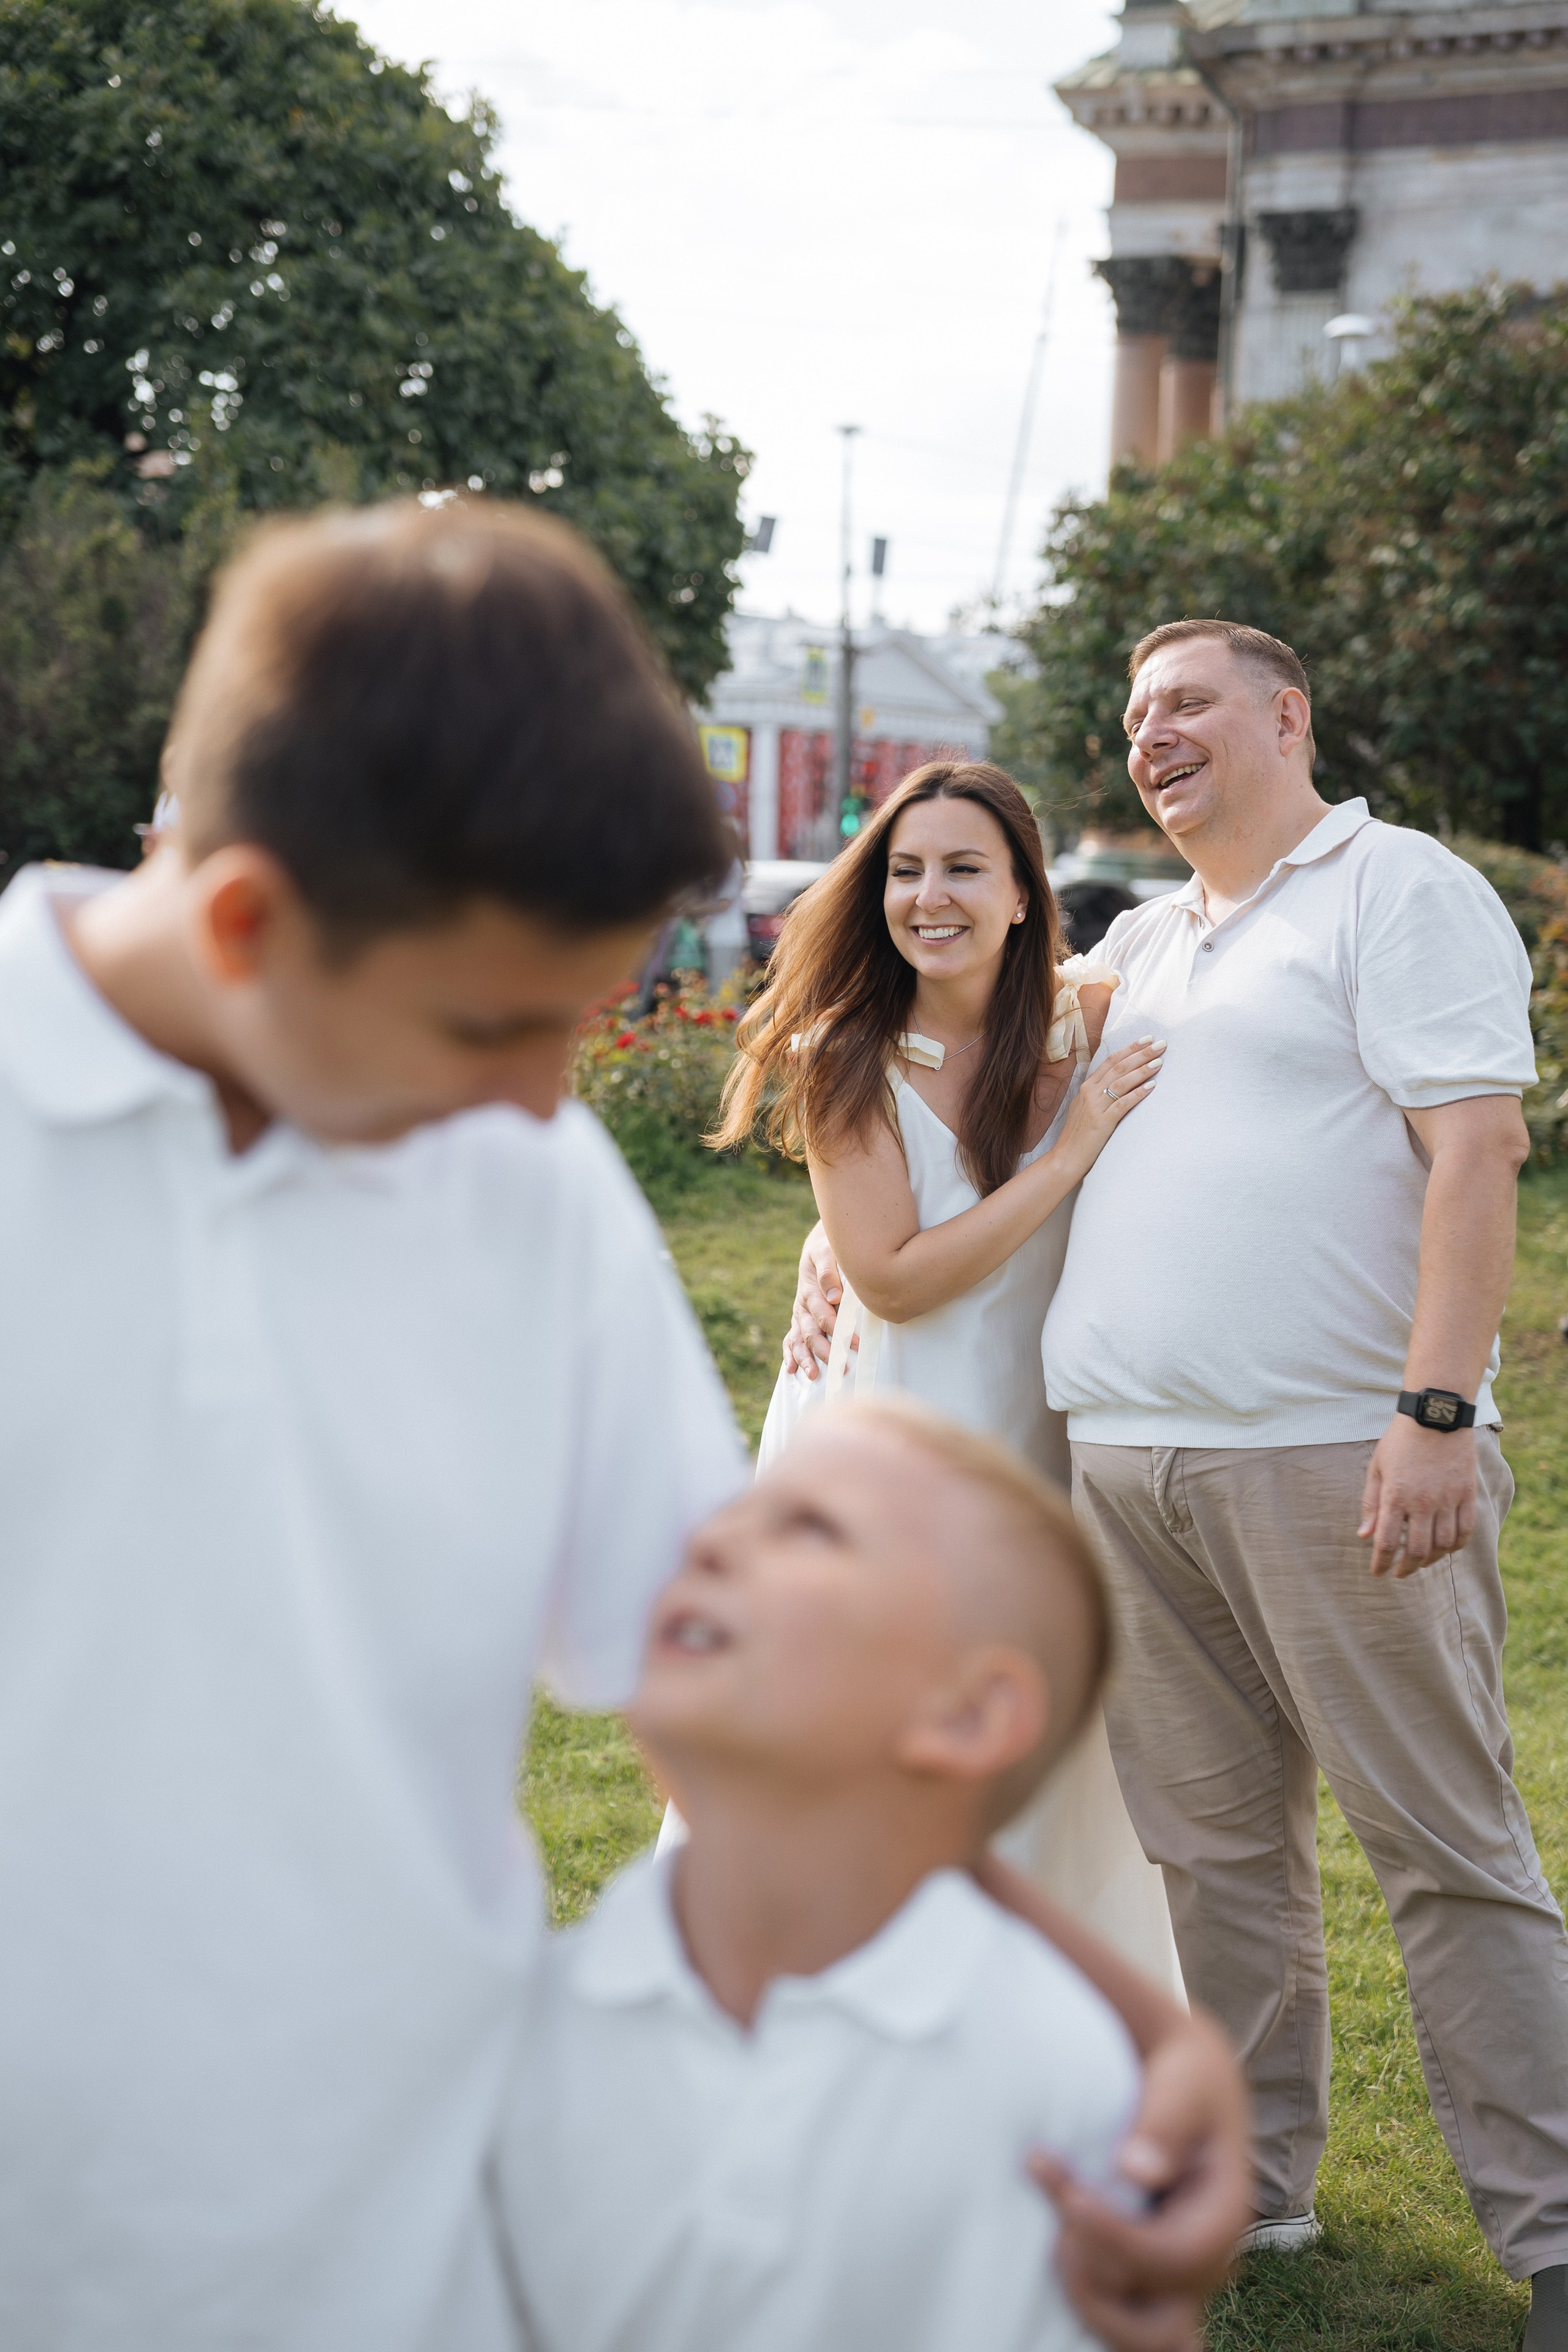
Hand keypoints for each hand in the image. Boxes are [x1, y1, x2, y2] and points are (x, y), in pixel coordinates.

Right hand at [782, 1223, 847, 1379]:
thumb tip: (833, 1296)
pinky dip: (790, 1355)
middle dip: (824, 1350)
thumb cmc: (828, 1249)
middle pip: (810, 1331)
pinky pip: (791, 1339)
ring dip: (805, 1358)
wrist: (819, 1247)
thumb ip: (828, 1271)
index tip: (855, 1343)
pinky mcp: (799, 1320)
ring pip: (799, 1339)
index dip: (837, 1328)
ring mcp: (799, 1314)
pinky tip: (791, 1370)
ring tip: (814, 1375)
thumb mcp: (826, 1251)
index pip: (822, 1313)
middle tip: (841, 1366)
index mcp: (809, 1288)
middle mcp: (802, 1304)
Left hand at [1032, 2010, 1250, 2351]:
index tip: (1066, 2194)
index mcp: (1226, 2216)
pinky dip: (1103, 2319)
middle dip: (1094, 2273)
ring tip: (1052, 2234)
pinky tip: (1082, 2297)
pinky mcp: (1153, 2280)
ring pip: (1135, 2336)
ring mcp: (1182, 2281)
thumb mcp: (1184, 2082)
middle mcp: (1209, 2262)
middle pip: (1154, 2318)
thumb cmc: (1185, 2076)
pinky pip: (1134, 2331)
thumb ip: (1163, 2122)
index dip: (1113, 2236)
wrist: (1187, 2081)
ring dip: (1086, 2295)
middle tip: (1056, 2209)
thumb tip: (1136, 2171)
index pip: (1168, 2256)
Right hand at [1056, 1038, 1164, 1181]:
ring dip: (1142, 1070)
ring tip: (1160, 1061)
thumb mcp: (1084, 1108)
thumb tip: (1117, 1083)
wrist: (1066, 1158)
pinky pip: (1123, 1104)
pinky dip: (1138, 1093)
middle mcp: (1089, 1093)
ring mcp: (1095, 1107)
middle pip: (1118, 1067)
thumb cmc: (1077, 1136)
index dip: (1129, 1049)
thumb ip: (1097, 1094)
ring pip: (1121, 1082)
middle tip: (1161, 1044)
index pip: (1110, 1061)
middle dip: (1141, 1054)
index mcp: (1086, 1088)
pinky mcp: (1102, 1122)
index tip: (1146, 1040)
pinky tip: (1152, 1086)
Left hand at [1359, 1413, 1476, 1575]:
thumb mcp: (1377, 1468)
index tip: (1378, 1573)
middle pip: (1417, 1551)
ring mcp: (1448, 1499)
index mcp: (1396, 1495)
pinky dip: (1455, 1547)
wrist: (1435, 1416)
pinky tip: (1445, 1549)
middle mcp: (1423, 1502)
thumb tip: (1364, 1536)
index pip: (1387, 1542)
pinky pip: (1465, 1531)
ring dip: (1430, 1560)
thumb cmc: (1400, 1441)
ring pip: (1443, 1545)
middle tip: (1400, 1572)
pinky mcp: (1467, 1494)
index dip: (1381, 1563)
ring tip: (1421, 1562)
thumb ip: (1371, 1503)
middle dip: (1406, 1568)